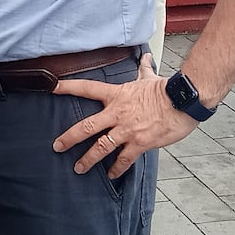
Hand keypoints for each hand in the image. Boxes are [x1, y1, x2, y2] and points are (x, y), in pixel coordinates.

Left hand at [51, 54, 196, 177]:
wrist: (183, 101)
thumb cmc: (166, 89)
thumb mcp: (149, 78)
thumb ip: (143, 70)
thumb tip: (146, 58)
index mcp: (116, 95)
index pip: (87, 88)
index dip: (68, 87)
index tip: (52, 88)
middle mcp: (117, 113)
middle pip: (86, 126)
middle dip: (69, 138)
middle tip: (57, 146)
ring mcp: (127, 130)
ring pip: (101, 147)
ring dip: (88, 159)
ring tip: (78, 168)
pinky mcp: (140, 143)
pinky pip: (124, 160)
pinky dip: (116, 169)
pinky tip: (111, 175)